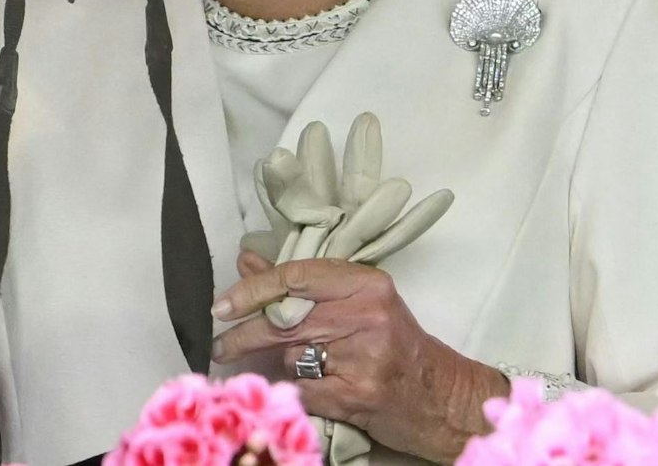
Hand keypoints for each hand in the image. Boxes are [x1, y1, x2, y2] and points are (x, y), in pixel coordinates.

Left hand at [213, 253, 508, 462]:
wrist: (437, 395)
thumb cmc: (396, 343)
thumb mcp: (358, 302)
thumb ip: (303, 284)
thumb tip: (247, 262)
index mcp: (367, 284)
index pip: (296, 277)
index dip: (253, 289)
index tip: (223, 304)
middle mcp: (366, 315)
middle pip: (284, 320)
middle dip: (244, 334)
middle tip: (221, 345)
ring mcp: (361, 357)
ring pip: (291, 357)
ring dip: (286, 364)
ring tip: (312, 367)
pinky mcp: (353, 395)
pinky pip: (302, 389)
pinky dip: (300, 391)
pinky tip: (322, 389)